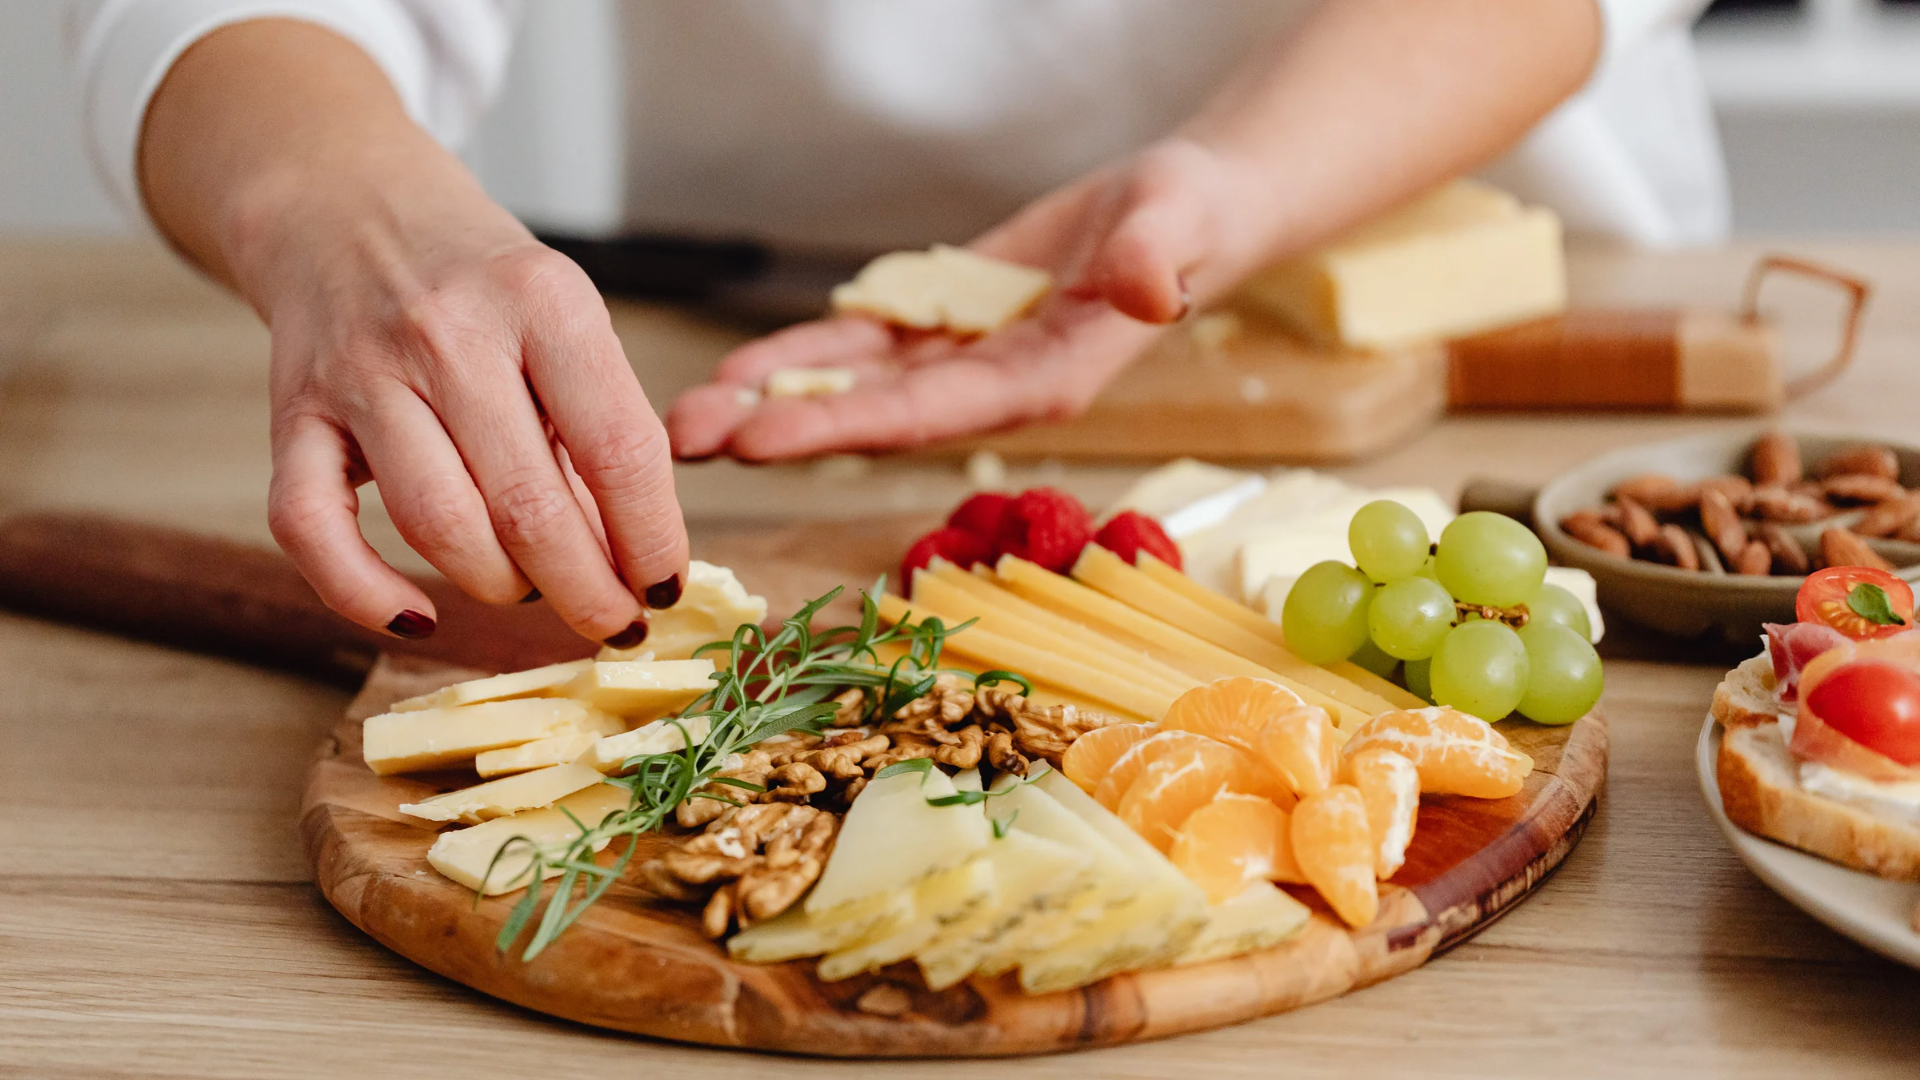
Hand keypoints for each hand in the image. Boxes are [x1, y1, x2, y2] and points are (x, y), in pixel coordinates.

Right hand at [240, 168, 687, 645]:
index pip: (621, 449)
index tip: (666, 589)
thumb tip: (634, 562)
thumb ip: (597, 425)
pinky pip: (312, 529)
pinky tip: (416, 619)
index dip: (653, 540)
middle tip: (613, 622)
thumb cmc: (480, 284)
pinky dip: (363, 594)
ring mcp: (362, 374)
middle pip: (530, 507)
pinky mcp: (292, 413)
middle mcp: (450, 333)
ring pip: (438, 526)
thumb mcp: (564, 320)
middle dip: (587, 591)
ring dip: (499, 588)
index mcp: (544, 301)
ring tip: (532, 592)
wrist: (346, 207)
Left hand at [667, 139, 1249, 459]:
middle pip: (870, 416)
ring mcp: (962, 362)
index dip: (841, 428)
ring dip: (772, 403)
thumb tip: (1146, 294)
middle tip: (683, 441)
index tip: (760, 440)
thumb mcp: (1177, 226)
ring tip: (687, 416)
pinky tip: (741, 372)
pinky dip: (803, 359)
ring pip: (853, 388)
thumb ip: (1154, 262)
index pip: (925, 414)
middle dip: (778, 429)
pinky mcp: (946, 329)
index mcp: (1040, 384)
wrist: (1187, 212)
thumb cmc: (1192, 219)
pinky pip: (862, 348)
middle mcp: (990, 387)